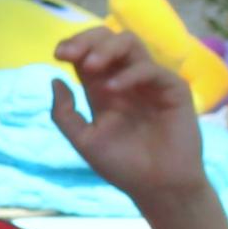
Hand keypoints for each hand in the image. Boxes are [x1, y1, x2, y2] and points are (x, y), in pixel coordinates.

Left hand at [51, 28, 209, 204]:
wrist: (157, 188)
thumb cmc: (123, 166)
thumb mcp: (84, 141)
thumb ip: (65, 113)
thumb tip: (55, 79)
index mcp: (103, 88)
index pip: (88, 53)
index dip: (74, 46)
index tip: (59, 54)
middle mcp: (126, 79)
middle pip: (108, 40)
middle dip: (87, 40)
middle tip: (71, 53)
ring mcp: (150, 81)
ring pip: (131, 44)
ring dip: (107, 49)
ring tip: (90, 66)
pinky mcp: (173, 89)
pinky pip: (152, 69)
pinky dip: (130, 74)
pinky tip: (113, 88)